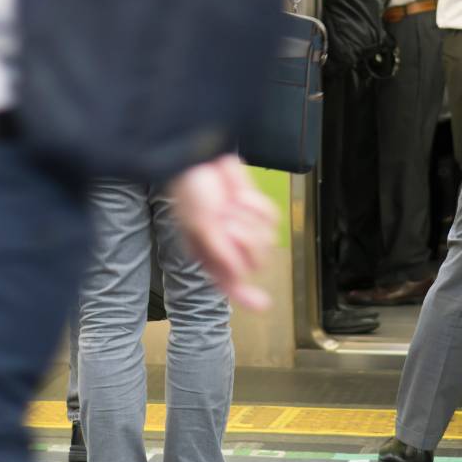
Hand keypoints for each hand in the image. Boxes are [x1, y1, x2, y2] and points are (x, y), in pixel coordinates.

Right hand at [169, 155, 278, 310]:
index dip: (246, 295)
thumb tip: (238, 275)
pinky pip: (270, 218)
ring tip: (230, 206)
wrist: (201, 157)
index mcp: (210, 255)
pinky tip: (240, 196)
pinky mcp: (256, 210)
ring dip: (248, 219)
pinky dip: (256, 205)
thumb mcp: (201, 225)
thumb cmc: (191, 191)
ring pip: (266, 240)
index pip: (231, 283)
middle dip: (244, 238)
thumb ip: (220, 253)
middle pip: (255, 260)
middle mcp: (228, 246)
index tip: (262, 304)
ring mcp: (243, 228)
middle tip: (227, 220)